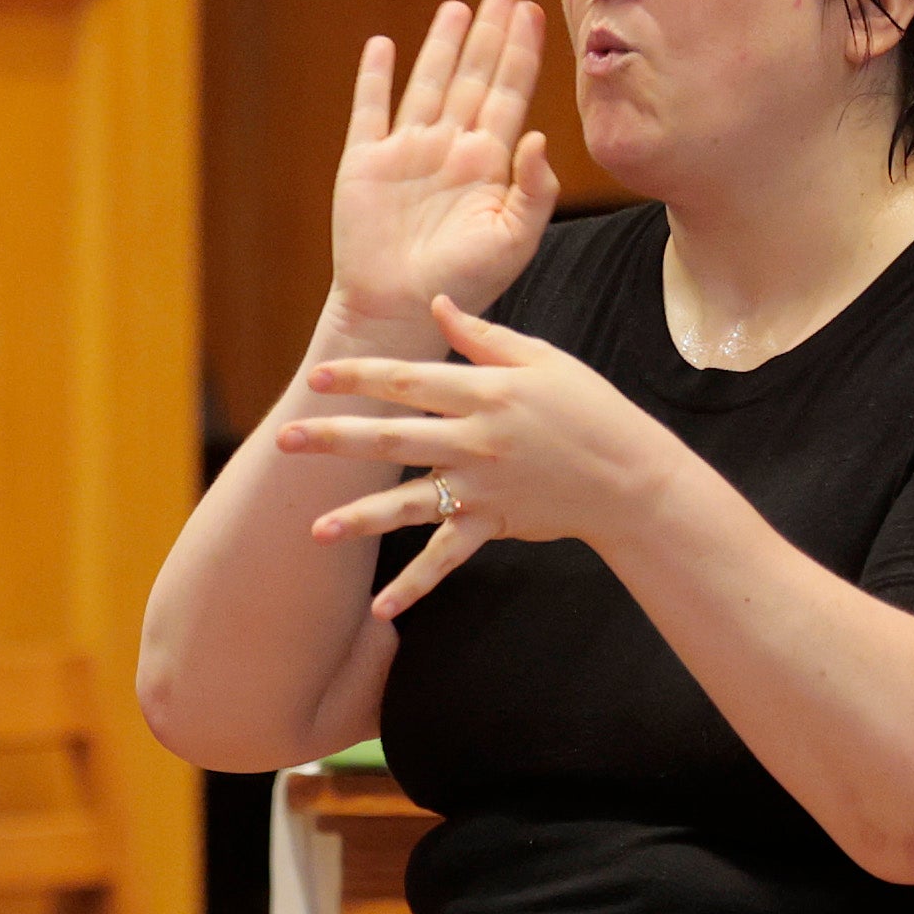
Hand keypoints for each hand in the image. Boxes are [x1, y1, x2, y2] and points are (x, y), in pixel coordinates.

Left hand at [276, 300, 677, 618]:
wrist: (629, 474)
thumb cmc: (587, 407)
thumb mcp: (542, 359)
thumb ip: (483, 337)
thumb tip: (436, 304)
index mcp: (487, 393)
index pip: (409, 381)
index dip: (360, 378)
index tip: (316, 377)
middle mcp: (478, 441)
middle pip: (394, 439)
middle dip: (336, 439)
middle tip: (284, 439)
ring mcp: (482, 488)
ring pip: (410, 505)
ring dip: (361, 520)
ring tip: (315, 530)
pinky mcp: (492, 524)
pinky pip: (447, 557)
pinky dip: (415, 584)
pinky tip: (380, 609)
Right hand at [328, 0, 558, 327]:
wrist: (400, 310)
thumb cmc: (464, 283)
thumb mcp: (514, 239)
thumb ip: (534, 188)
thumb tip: (538, 134)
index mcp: (489, 162)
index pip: (510, 92)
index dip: (522, 51)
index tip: (534, 11)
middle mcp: (450, 148)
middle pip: (474, 75)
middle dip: (490, 32)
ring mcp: (407, 152)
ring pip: (428, 83)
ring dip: (442, 44)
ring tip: (457, 6)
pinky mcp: (365, 164)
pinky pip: (370, 110)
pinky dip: (373, 77)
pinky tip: (381, 45)